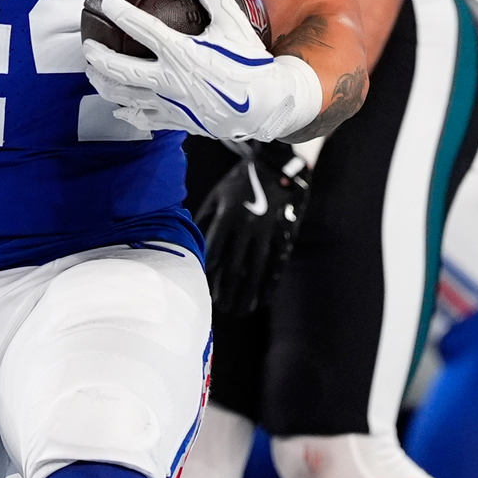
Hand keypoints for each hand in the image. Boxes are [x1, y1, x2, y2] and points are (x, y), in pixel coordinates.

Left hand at [82, 0, 323, 143]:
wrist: (264, 105)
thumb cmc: (249, 61)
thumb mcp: (233, 22)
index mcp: (180, 52)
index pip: (141, 28)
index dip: (121, 12)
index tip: (107, 1)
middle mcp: (169, 79)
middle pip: (121, 69)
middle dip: (99, 57)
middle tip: (87, 47)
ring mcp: (170, 102)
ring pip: (126, 95)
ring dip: (105, 84)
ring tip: (92, 75)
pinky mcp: (177, 120)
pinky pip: (145, 119)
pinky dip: (129, 113)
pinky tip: (120, 110)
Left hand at [197, 141, 311, 316]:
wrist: (277, 166)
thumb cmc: (239, 182)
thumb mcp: (217, 196)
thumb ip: (203, 220)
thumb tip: (193, 248)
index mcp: (227, 215)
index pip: (214, 252)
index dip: (208, 274)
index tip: (203, 290)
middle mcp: (247, 226)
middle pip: (235, 266)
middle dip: (226, 290)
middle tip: (220, 308)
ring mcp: (268, 232)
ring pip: (257, 270)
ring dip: (247, 293)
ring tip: (240, 311)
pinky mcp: (285, 235)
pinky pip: (277, 265)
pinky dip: (270, 284)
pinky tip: (264, 299)